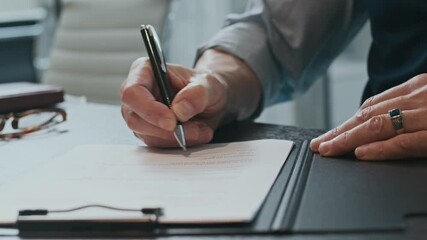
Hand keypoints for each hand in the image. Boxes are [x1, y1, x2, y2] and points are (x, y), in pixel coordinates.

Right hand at [120, 58, 224, 146]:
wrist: (211, 100)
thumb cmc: (205, 86)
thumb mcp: (209, 84)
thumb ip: (198, 93)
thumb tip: (180, 109)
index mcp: (144, 71)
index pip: (133, 92)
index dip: (149, 109)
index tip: (172, 122)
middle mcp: (137, 94)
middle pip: (136, 119)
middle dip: (166, 131)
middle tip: (196, 130)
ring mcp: (140, 115)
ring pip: (148, 136)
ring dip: (177, 138)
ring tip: (202, 129)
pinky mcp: (149, 132)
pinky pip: (158, 144)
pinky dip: (179, 143)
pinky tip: (196, 133)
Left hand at [310, 73, 426, 159]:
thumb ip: (415, 108)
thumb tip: (395, 120)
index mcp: (419, 88)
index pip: (375, 104)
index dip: (350, 121)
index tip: (332, 133)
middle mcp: (419, 97)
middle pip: (369, 115)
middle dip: (339, 131)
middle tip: (317, 144)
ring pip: (378, 126)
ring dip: (348, 139)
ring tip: (327, 150)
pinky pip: (405, 141)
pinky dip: (380, 148)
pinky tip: (360, 154)